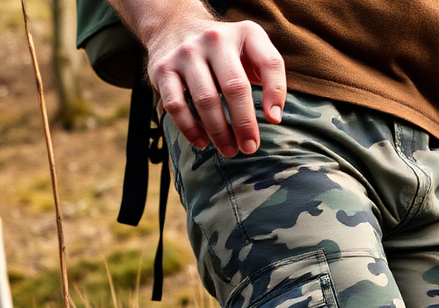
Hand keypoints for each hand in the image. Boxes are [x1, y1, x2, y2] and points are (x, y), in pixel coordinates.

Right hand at [145, 19, 285, 156]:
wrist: (175, 26)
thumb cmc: (226, 51)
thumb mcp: (252, 50)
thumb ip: (270, 76)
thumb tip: (273, 117)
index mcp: (246, 32)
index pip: (269, 62)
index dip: (275, 93)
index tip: (274, 120)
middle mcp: (215, 38)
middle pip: (234, 87)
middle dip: (244, 123)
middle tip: (250, 147)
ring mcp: (186, 53)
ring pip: (205, 100)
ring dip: (219, 131)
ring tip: (228, 150)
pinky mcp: (163, 69)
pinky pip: (176, 105)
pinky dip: (190, 128)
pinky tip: (202, 142)